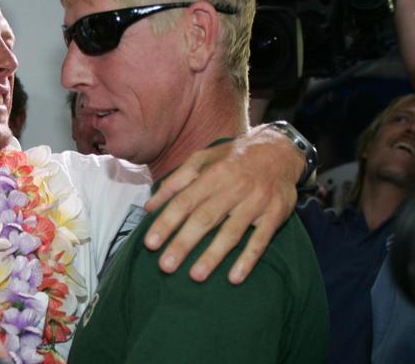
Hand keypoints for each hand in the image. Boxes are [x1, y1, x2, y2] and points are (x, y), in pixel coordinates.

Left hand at [143, 125, 302, 283]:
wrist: (279, 151)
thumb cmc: (233, 158)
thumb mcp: (202, 159)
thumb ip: (175, 182)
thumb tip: (149, 207)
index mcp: (213, 174)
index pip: (184, 202)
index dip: (167, 223)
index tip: (150, 244)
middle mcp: (234, 188)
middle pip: (205, 219)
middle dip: (184, 243)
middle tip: (166, 266)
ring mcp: (256, 202)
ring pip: (231, 232)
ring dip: (213, 256)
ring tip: (195, 276)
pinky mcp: (275, 214)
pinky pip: (261, 240)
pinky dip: (248, 260)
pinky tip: (234, 278)